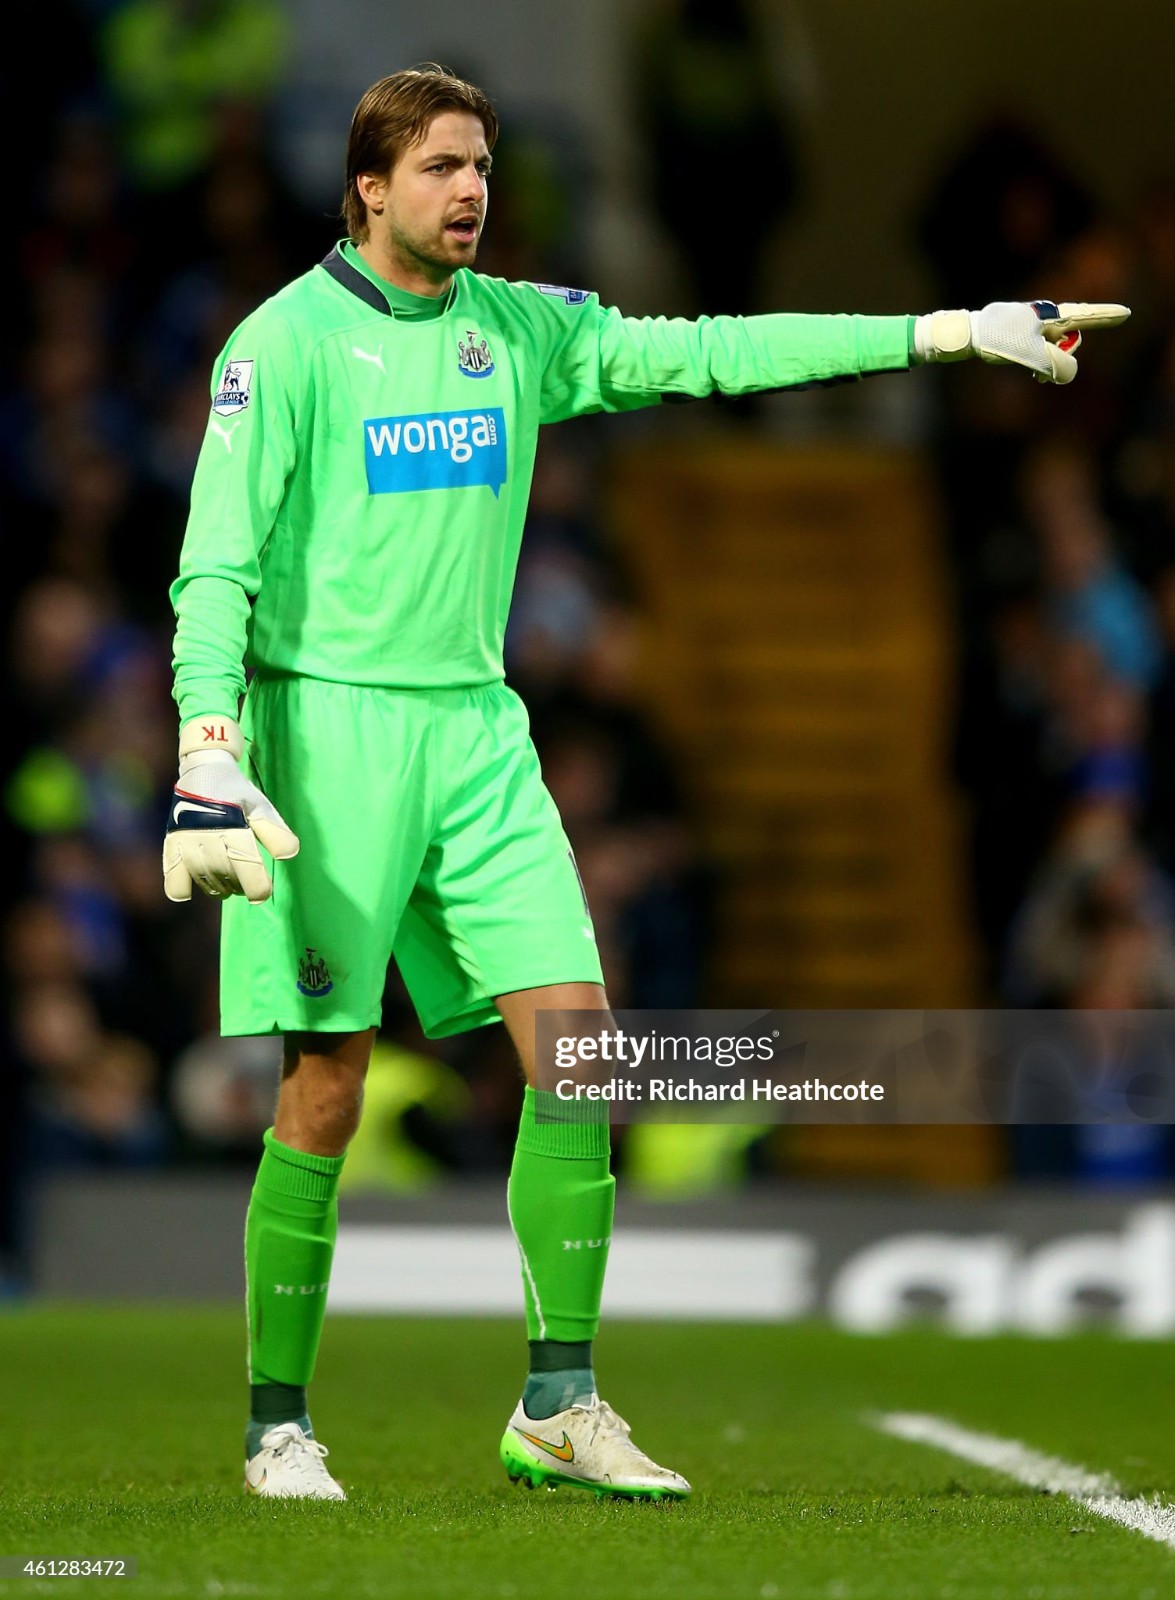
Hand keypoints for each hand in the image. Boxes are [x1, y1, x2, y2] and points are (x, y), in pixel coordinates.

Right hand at [163, 717, 298, 903]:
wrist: (204, 770)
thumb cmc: (236, 792)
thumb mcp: (260, 807)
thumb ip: (275, 832)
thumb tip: (289, 855)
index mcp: (234, 827)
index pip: (247, 868)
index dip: (258, 888)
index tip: (263, 892)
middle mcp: (208, 836)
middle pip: (227, 878)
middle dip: (240, 885)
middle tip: (245, 878)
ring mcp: (186, 842)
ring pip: (205, 880)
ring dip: (219, 888)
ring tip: (227, 882)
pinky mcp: (172, 844)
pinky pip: (173, 879)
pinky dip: (182, 890)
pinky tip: (194, 888)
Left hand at [914, 300, 1130, 384]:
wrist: (967, 335)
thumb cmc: (999, 342)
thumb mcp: (1033, 357)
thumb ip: (1058, 366)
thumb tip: (1066, 374)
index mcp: (1051, 317)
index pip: (1086, 317)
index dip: (1106, 317)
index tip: (1125, 313)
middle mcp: (1044, 316)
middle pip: (1070, 338)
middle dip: (1063, 358)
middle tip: (1044, 374)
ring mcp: (1032, 323)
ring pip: (1053, 347)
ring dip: (1048, 364)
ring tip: (1034, 376)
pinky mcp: (1020, 331)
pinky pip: (1039, 349)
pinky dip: (1038, 363)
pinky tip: (1031, 373)